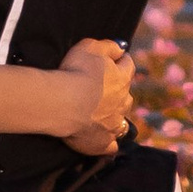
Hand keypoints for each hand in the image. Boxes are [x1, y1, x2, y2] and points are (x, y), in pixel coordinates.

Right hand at [56, 35, 132, 155]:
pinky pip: (111, 145)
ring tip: (105, 116)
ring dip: (116, 117)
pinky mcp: (103, 142)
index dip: (121, 61)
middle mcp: (123, 102)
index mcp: (122, 78)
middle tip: (104, 90)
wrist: (64, 103)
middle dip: (119, 92)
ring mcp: (114, 124)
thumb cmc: (76, 72)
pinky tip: (105, 141)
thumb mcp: (90, 47)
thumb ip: (108, 46)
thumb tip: (121, 48)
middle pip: (126, 96)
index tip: (115, 59)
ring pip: (122, 121)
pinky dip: (109, 142)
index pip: (128, 65)